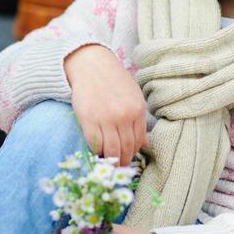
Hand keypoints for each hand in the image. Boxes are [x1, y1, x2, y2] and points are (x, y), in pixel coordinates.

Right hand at [64, 45, 148, 166]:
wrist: (91, 65)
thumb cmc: (113, 80)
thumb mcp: (133, 96)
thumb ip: (139, 120)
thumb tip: (144, 144)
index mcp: (137, 110)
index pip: (138, 140)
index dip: (133, 153)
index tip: (128, 158)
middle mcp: (124, 116)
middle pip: (126, 148)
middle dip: (123, 160)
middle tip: (119, 167)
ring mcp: (106, 119)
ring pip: (111, 149)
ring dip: (111, 160)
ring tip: (109, 163)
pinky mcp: (89, 120)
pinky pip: (95, 143)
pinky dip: (97, 150)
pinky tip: (97, 150)